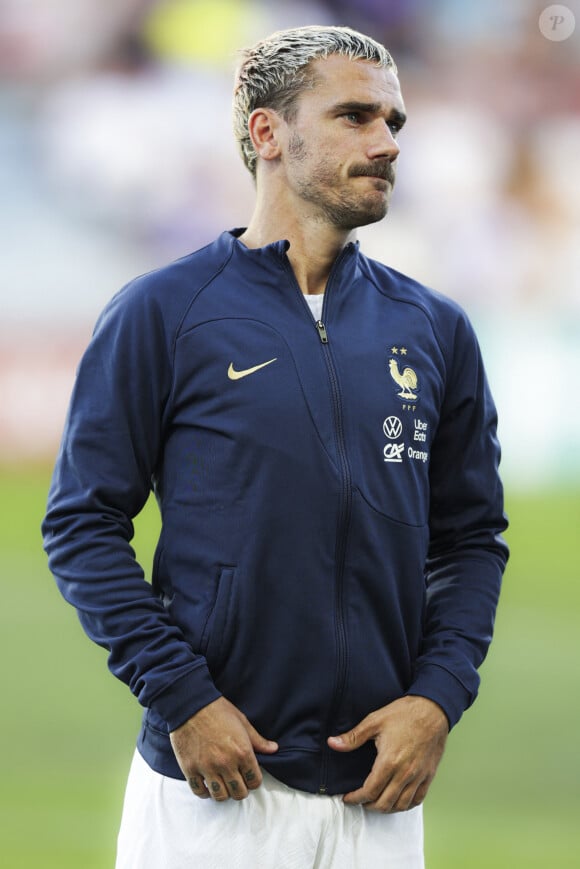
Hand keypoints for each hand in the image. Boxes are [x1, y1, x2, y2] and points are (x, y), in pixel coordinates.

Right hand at [169, 696, 277, 801]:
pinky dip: (204, 791)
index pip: (255, 781)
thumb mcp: (242, 721)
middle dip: (241, 789)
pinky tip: (207, 784)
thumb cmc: (218, 710)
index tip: (249, 776)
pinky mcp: (190, 769)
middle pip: (239, 793)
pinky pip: (199, 791)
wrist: (191, 705)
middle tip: (237, 781)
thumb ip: (258, 740)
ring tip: (223, 784)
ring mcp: (207, 768)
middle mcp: (226, 763)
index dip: (254, 780)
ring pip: (220, 796)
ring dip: (224, 792)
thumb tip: (273, 749)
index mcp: (242, 752)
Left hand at [327, 695, 448, 812]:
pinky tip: (397, 800)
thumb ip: (353, 737)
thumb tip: (332, 743)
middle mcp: (405, 773)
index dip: (356, 798)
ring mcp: (419, 776)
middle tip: (359, 801)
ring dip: (386, 808)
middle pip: (384, 803)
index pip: (370, 791)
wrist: (432, 710)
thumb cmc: (404, 713)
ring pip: (401, 805)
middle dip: (368, 806)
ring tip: (375, 802)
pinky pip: (417, 799)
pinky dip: (405, 805)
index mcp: (389, 761)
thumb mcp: (374, 721)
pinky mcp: (429, 775)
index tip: (348, 798)